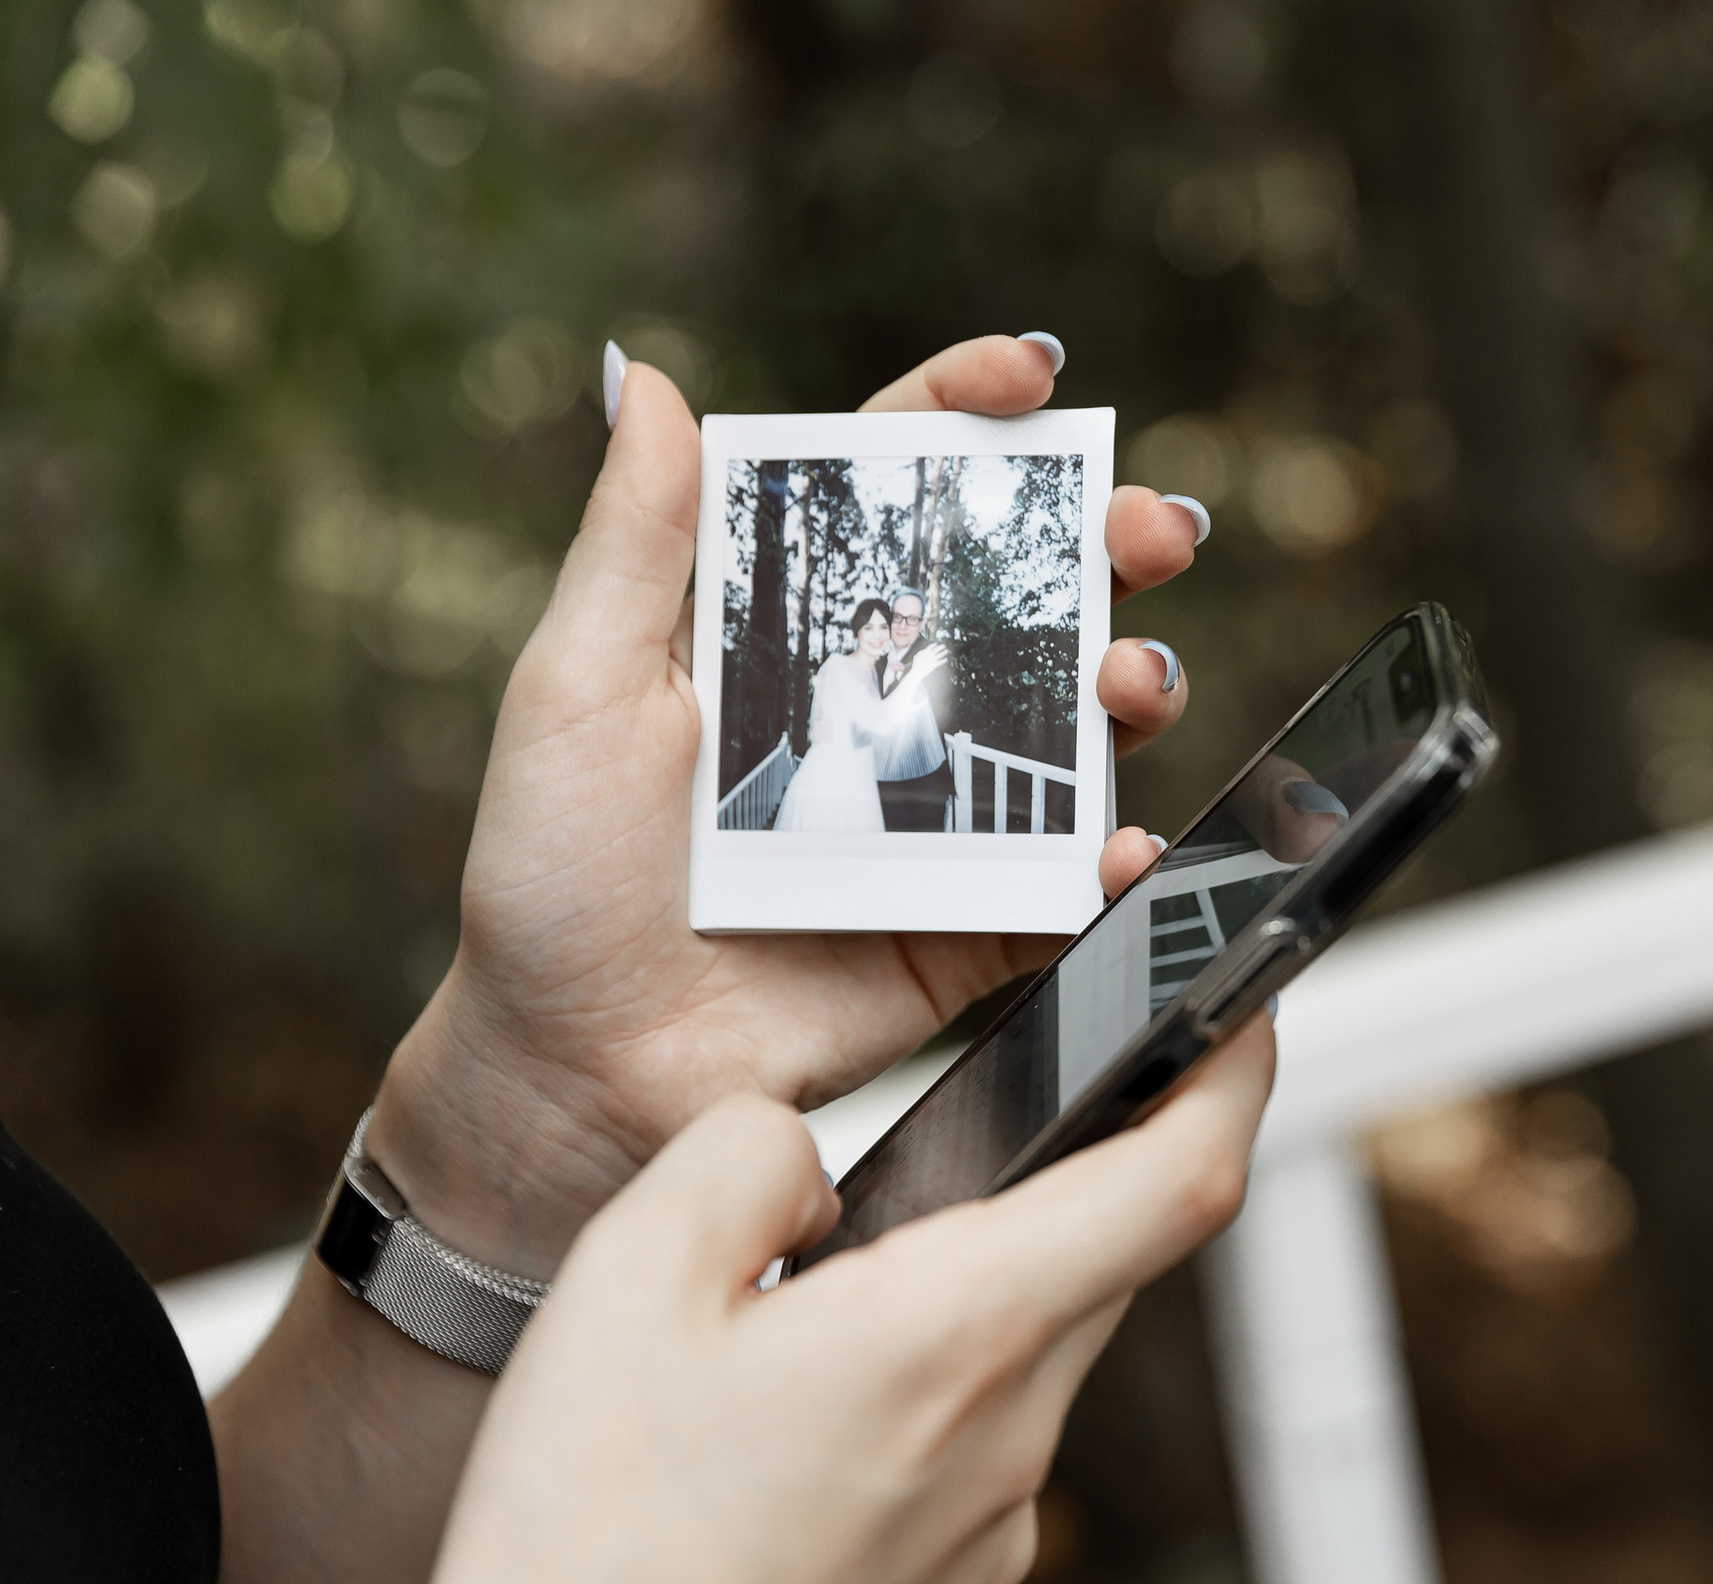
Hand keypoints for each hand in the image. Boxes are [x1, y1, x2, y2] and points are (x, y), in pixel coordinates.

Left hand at [370, 337, 1211, 1276]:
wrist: (581, 1071)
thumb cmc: (555, 879)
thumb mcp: (574, 691)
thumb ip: (633, 546)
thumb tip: (654, 385)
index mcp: (794, 626)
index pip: (894, 485)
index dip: (968, 413)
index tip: (1031, 376)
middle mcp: (886, 704)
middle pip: (1024, 591)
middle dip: (1106, 540)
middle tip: (1150, 530)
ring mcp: (943, 815)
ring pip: (1074, 722)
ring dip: (1134, 681)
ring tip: (1133, 681)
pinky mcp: (977, 927)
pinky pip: (1074, 884)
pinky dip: (1122, 865)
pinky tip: (1124, 847)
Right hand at [385, 1018, 1275, 1583]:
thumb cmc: (581, 1542)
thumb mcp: (632, 1273)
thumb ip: (750, 1152)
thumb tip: (811, 1158)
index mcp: (956, 1336)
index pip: (1181, 1178)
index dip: (1236, 1075)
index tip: (1246, 1011)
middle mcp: (1007, 1439)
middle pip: (1109, 1254)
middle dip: (1082, 1166)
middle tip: (1015, 1103)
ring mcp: (988, 1529)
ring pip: (1039, 1348)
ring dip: (982, 1282)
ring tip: (840, 1275)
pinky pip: (985, 1441)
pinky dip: (937, 1381)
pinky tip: (811, 1398)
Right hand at [911, 642, 949, 678]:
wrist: (917, 671)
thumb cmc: (916, 664)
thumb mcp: (917, 655)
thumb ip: (921, 652)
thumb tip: (924, 650)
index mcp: (925, 651)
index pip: (931, 646)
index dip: (934, 645)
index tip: (936, 644)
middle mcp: (930, 654)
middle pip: (937, 649)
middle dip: (941, 647)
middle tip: (944, 645)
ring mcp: (933, 660)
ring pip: (940, 655)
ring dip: (943, 652)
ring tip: (946, 650)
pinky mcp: (934, 665)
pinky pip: (940, 662)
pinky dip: (943, 660)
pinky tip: (946, 659)